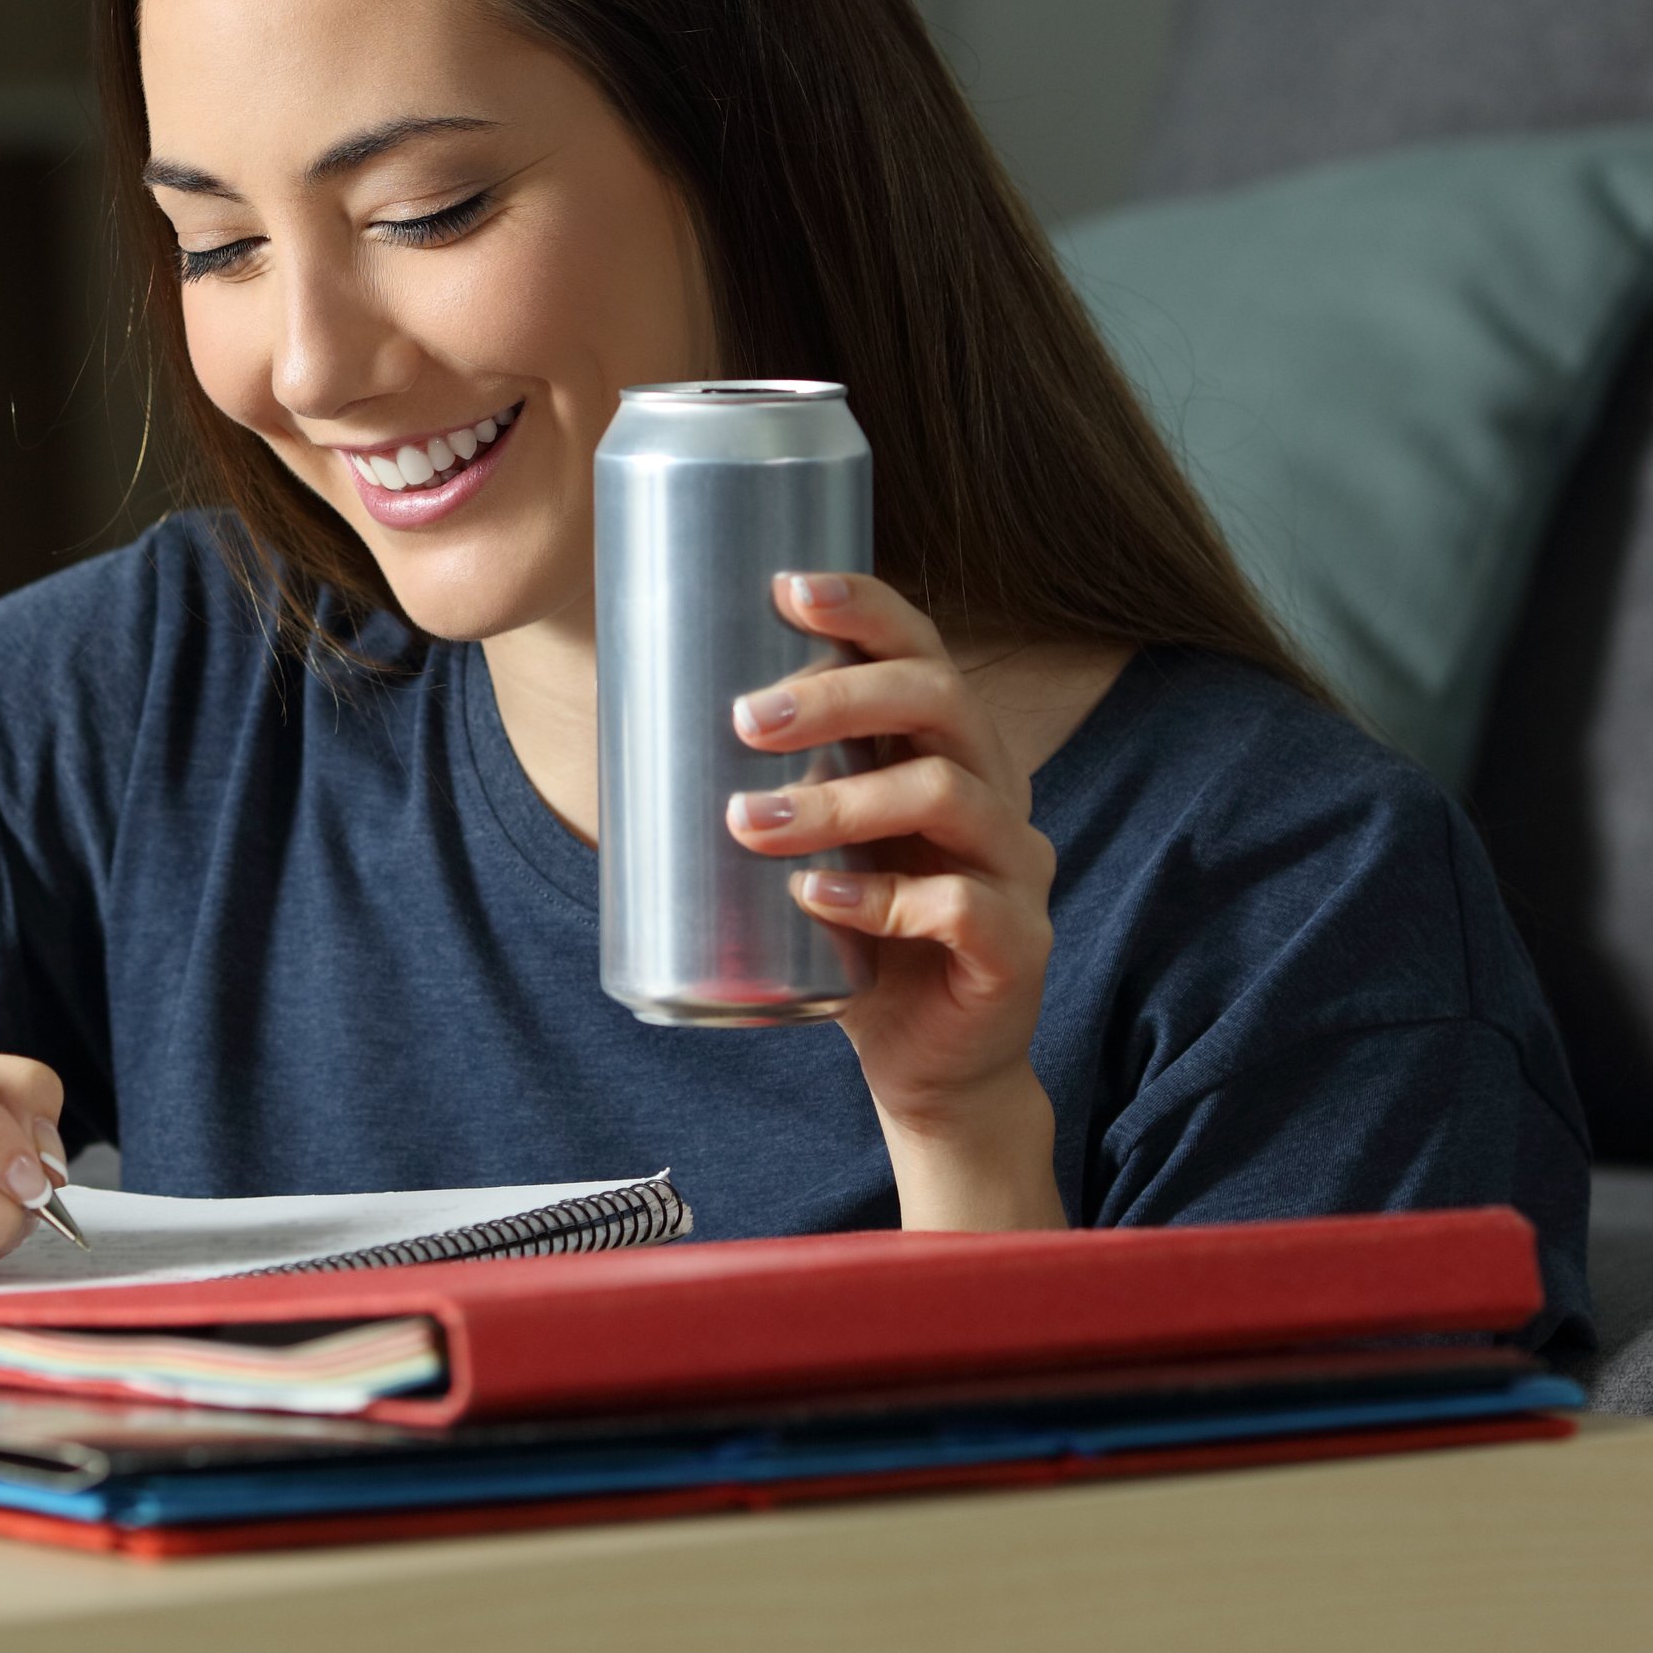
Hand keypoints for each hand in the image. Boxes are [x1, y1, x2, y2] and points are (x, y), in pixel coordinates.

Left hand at [726, 571, 1067, 1229]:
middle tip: (745, 720)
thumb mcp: (815, 844)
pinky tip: (813, 900)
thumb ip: (771, 785)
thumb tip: (634, 718)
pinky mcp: (1018, 945)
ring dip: (835, 802)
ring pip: (943, 796)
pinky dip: (876, 897)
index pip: (924, 648)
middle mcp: (996, 789)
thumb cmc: (855, 935)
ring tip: (749, 821)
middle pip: (940, 700)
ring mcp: (1017, 866)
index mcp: (951, 748)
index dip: (864, 607)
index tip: (785, 588)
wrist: (926, 1064)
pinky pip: (958, 905)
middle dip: (838, 696)